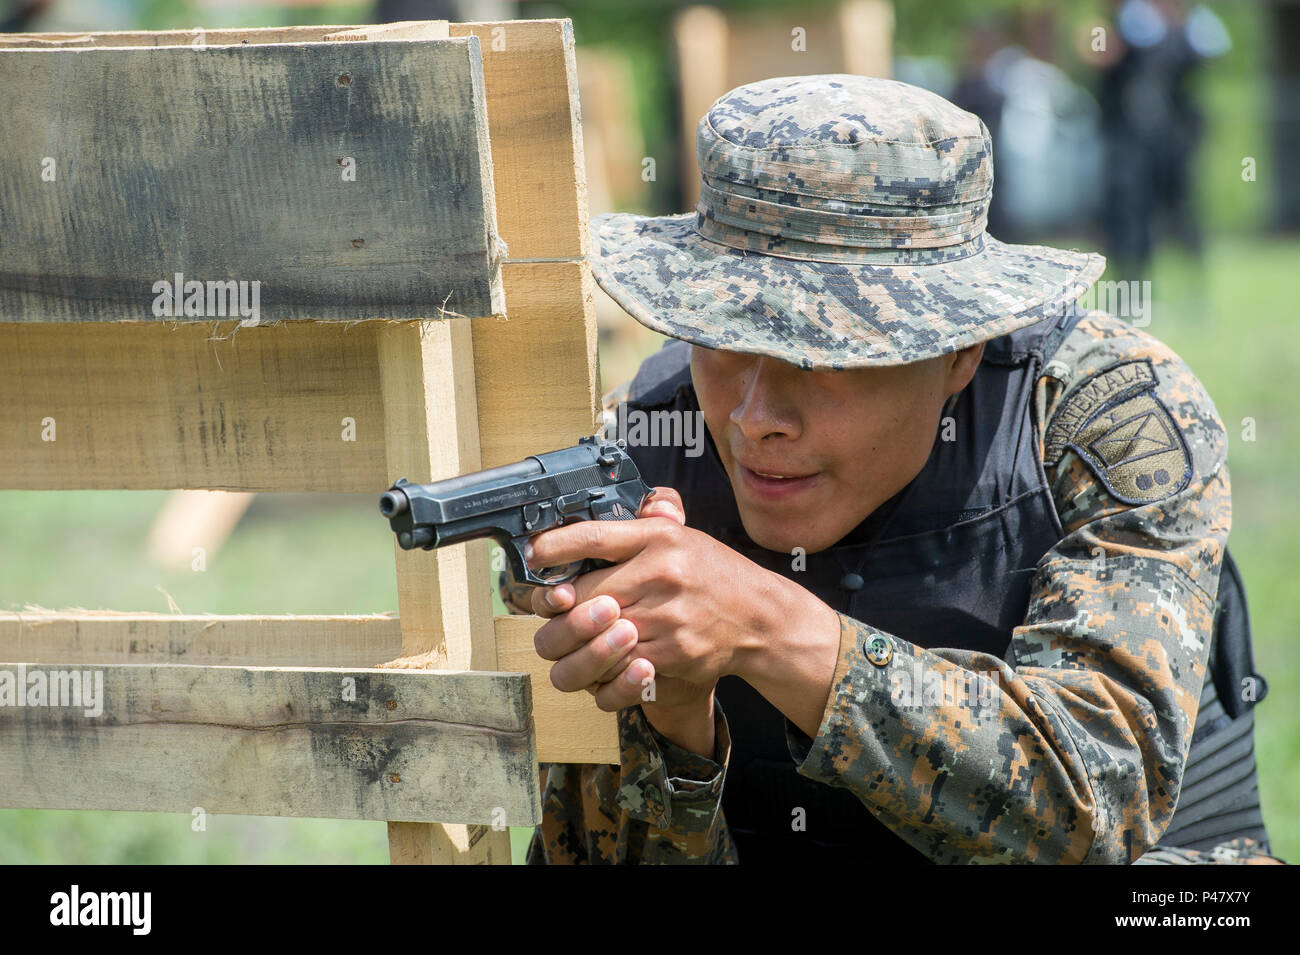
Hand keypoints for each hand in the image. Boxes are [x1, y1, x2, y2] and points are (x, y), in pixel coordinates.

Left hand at [526, 486, 780, 714]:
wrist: (760, 617)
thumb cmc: (711, 573)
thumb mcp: (681, 533)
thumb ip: (643, 517)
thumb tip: (597, 505)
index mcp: (658, 538)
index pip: (593, 537)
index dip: (553, 546)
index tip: (532, 553)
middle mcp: (661, 574)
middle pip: (582, 598)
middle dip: (558, 611)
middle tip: (554, 611)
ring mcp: (667, 618)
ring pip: (594, 642)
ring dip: (577, 647)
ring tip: (575, 642)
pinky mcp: (674, 654)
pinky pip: (619, 671)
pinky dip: (605, 674)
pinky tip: (605, 665)